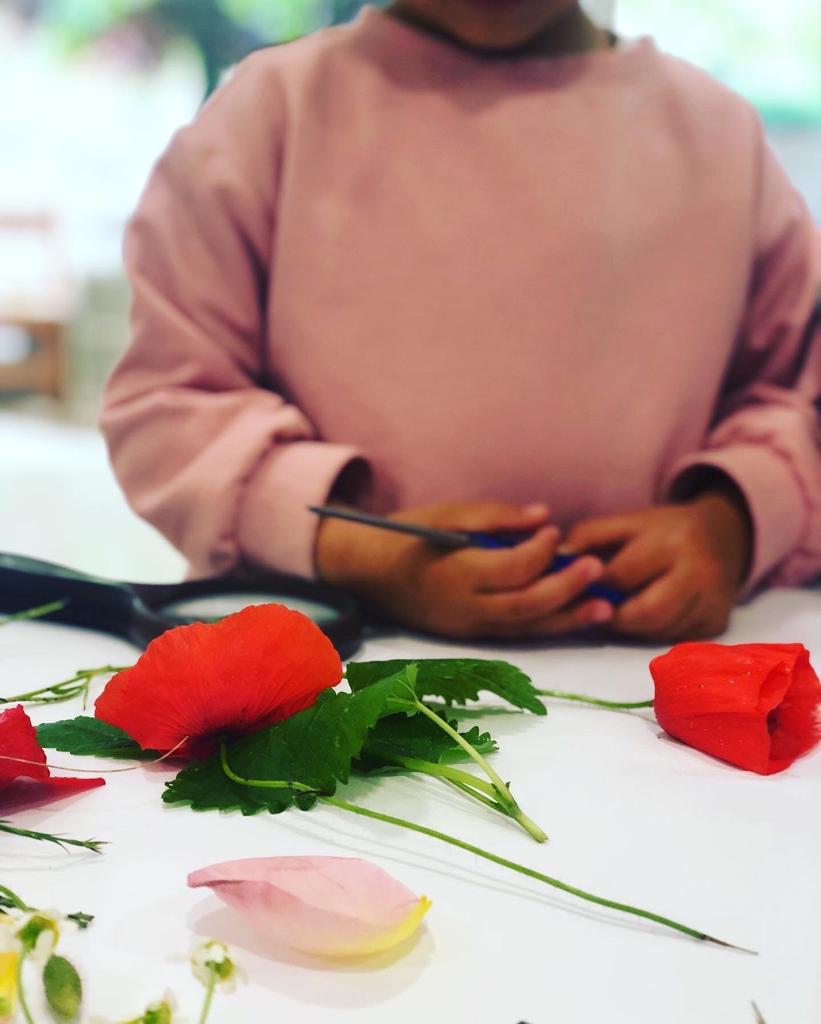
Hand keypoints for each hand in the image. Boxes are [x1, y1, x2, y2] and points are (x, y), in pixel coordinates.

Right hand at [315, 500, 612, 639]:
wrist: (369, 573)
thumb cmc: (408, 535)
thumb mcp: (447, 514)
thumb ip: (495, 516)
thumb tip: (543, 515)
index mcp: (456, 572)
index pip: (510, 568)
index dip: (539, 552)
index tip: (555, 531)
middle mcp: (465, 606)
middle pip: (525, 605)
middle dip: (566, 589)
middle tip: (597, 568)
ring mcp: (469, 626)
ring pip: (526, 627)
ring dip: (568, 619)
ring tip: (604, 607)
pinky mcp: (472, 635)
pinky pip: (517, 633)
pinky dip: (548, 626)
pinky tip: (576, 616)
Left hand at [564, 488, 752, 640]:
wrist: (722, 536)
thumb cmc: (661, 530)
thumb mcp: (624, 522)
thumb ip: (586, 538)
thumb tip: (554, 561)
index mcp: (670, 541)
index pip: (621, 576)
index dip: (595, 586)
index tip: (581, 587)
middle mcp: (698, 572)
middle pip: (644, 614)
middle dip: (615, 616)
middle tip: (601, 609)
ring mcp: (712, 601)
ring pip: (657, 632)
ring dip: (632, 627)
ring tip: (623, 608)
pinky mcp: (718, 623)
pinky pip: (674, 638)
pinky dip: (654, 632)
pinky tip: (650, 614)